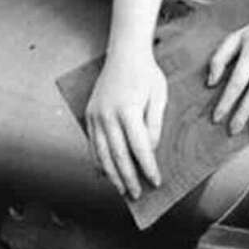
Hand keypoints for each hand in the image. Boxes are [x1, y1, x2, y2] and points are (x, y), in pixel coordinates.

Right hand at [85, 50, 165, 199]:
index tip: (156, 181)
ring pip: (102, 153)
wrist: (124, 53)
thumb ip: (154, 125)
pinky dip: (99, 161)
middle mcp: (108, 115)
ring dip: (112, 175)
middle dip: (129, 178)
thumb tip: (149, 151)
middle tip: (138, 195)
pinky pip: (93, 144)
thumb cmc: (146, 74)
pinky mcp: (89, 115)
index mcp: (128, 110)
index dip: (148, 167)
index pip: (139, 147)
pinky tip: (106, 173)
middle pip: (118, 155)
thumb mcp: (159, 96)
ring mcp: (95, 116)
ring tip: (122, 189)